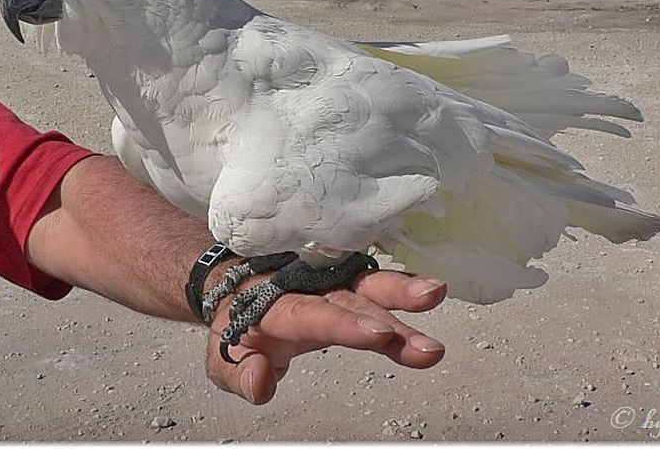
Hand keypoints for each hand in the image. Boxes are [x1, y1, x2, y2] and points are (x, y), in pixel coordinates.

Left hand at [204, 269, 446, 403]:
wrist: (234, 278)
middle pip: (353, 296)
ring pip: (370, 283)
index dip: (347, 324)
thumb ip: (240, 373)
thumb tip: (263, 380)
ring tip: (436, 292)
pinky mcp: (348, 279)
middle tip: (427, 312)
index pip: (314, 315)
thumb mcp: (223, 358)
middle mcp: (312, 287)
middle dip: (391, 305)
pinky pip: (375, 279)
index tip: (379, 334)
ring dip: (403, 290)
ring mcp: (333, 280)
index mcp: (279, 307)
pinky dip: (401, 283)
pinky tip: (431, 288)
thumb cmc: (237, 321)